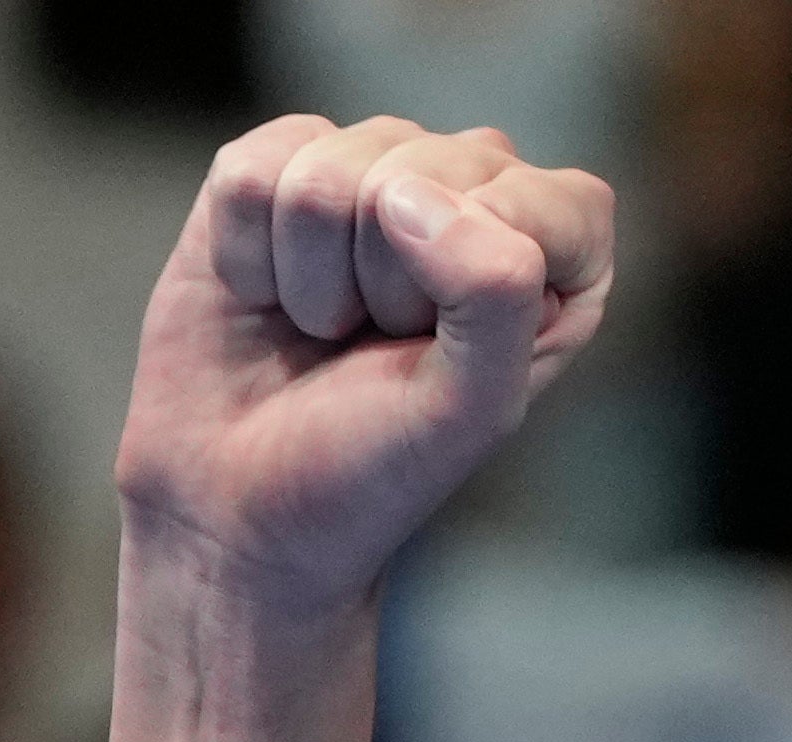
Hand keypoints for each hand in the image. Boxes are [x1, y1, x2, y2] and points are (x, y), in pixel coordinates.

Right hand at [90, 121, 615, 741]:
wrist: (232, 545)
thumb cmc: (360, 502)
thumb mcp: (463, 412)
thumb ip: (496, 297)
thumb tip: (448, 207)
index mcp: (544, 284)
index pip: (559, 194)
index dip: (490, 258)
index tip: (442, 351)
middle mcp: (465, 231)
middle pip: (451, 152)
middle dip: (393, 265)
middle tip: (362, 359)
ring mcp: (365, 209)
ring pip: (349, 146)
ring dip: (316, 262)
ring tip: (308, 343)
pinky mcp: (265, 200)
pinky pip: (269, 153)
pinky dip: (250, 236)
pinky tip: (261, 308)